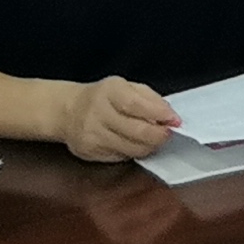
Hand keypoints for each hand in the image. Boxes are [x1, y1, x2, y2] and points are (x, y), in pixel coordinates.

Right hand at [62, 75, 178, 161]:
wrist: (68, 111)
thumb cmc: (105, 97)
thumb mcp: (127, 87)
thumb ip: (150, 99)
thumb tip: (170, 117)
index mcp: (109, 91)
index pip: (136, 104)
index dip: (159, 114)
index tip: (175, 120)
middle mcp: (97, 113)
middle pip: (135, 130)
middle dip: (158, 135)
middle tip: (169, 134)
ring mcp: (92, 134)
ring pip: (130, 148)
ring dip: (149, 146)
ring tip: (154, 140)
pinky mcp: (89, 152)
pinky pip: (121, 156)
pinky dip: (134, 151)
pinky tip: (135, 144)